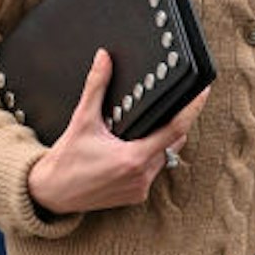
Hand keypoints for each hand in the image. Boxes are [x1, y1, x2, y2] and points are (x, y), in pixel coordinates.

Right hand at [27, 50, 207, 215]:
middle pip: (172, 142)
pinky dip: (148, 158)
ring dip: (159, 143)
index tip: (202, 92)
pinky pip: (152, 172)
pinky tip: (133, 149)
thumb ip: (96, 87)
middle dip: (170, 125)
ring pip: (164, 158)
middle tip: (161, 108)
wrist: (52, 193)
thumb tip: (104, 58)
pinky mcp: (136, 196)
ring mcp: (140, 189)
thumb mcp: (82, 120)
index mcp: (133, 158)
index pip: (175, 129)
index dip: (192, 109)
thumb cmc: (67, 160)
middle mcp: (141, 176)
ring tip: (140, 129)